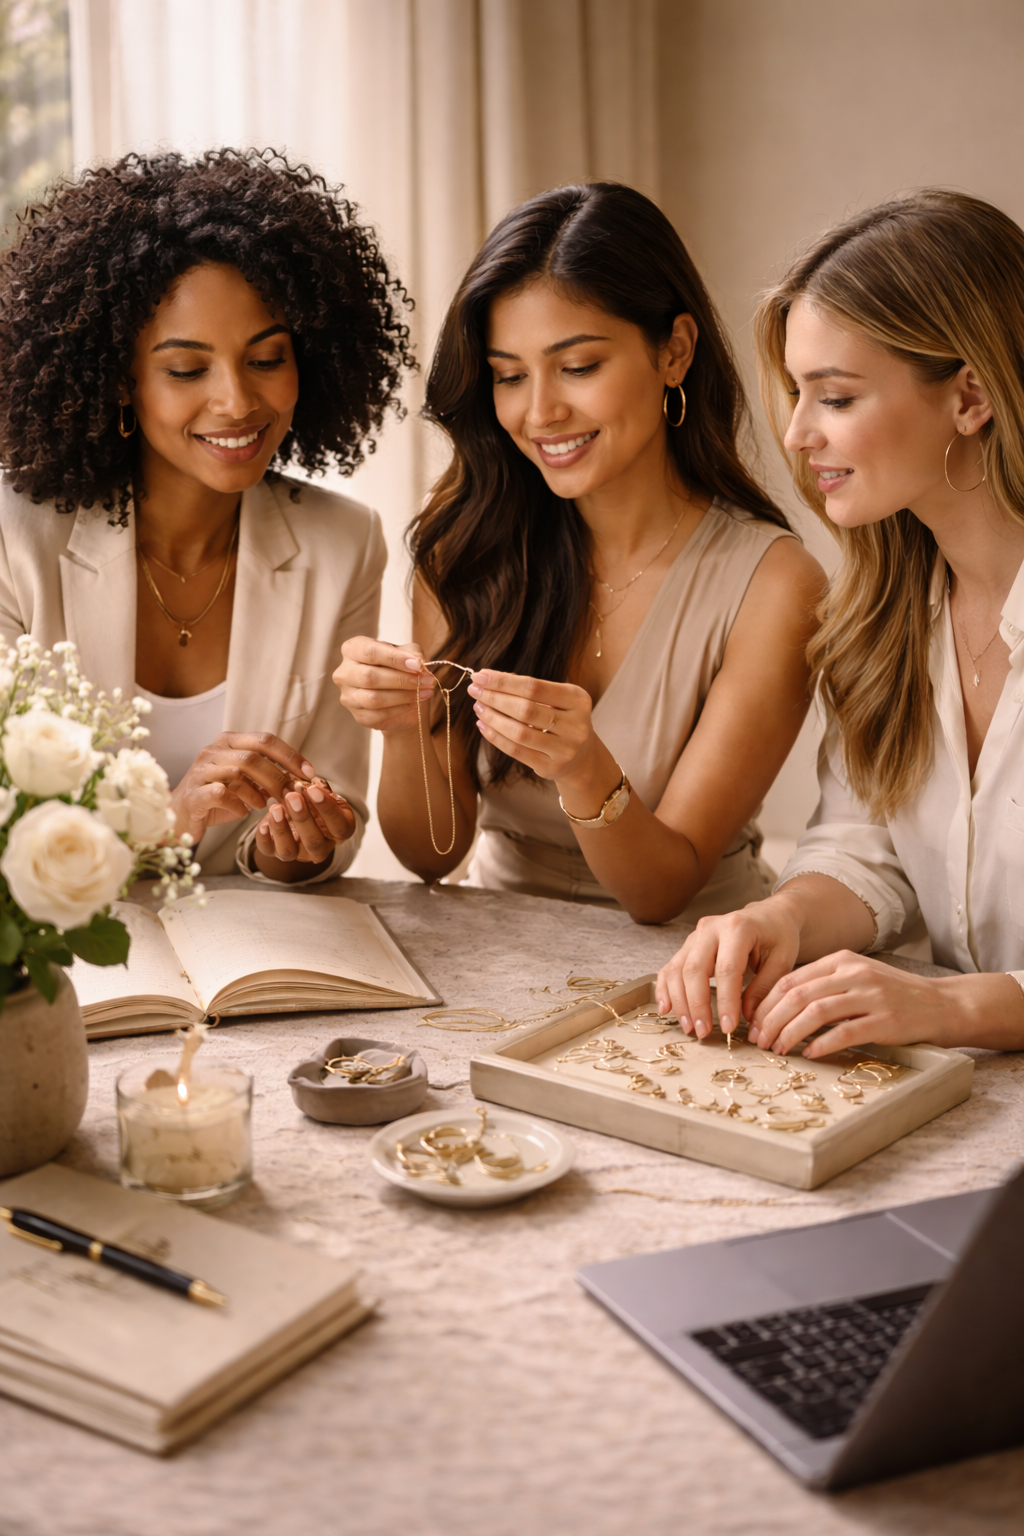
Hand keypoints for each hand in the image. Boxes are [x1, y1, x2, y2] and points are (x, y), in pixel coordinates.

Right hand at [172, 732, 324, 847]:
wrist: (180, 817)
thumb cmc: (217, 799)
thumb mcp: (246, 784)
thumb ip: (267, 777)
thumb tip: (300, 780)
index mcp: (229, 742)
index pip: (265, 740)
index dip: (290, 755)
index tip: (310, 773)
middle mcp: (213, 751)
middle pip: (253, 757)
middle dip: (279, 777)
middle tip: (293, 795)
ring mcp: (200, 771)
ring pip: (237, 773)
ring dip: (259, 792)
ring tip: (265, 805)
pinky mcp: (193, 793)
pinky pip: (220, 793)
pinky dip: (238, 804)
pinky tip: (243, 812)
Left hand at [254, 775, 355, 865]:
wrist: (300, 810)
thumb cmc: (315, 799)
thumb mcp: (322, 791)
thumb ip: (317, 788)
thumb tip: (308, 783)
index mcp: (339, 832)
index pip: (339, 827)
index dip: (326, 809)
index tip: (312, 790)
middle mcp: (321, 848)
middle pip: (314, 841)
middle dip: (302, 818)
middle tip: (292, 796)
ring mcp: (297, 853)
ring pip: (289, 851)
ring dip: (282, 829)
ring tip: (275, 808)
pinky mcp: (275, 852)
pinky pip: (268, 850)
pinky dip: (264, 838)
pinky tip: (263, 824)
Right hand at [334, 637, 433, 732]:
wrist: (401, 699)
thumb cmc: (401, 669)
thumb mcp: (409, 655)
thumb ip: (413, 654)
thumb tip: (418, 662)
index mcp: (353, 649)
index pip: (370, 651)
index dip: (394, 658)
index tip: (417, 664)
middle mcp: (344, 672)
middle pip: (370, 676)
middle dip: (402, 679)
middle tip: (427, 680)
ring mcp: (348, 696)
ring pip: (373, 698)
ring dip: (404, 695)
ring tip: (425, 692)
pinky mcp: (358, 716)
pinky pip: (378, 714)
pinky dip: (400, 709)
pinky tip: (415, 703)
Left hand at [466, 669, 594, 780]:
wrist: (582, 755)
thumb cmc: (563, 719)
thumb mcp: (556, 698)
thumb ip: (528, 688)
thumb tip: (490, 679)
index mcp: (578, 699)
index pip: (534, 687)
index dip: (503, 681)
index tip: (480, 675)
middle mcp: (575, 725)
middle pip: (525, 709)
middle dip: (494, 698)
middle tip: (474, 690)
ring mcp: (564, 749)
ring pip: (519, 732)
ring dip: (493, 718)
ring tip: (478, 707)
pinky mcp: (551, 766)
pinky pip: (516, 751)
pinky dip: (496, 737)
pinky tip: (483, 725)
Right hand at [656, 901, 801, 1041]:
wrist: (769, 915)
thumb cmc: (778, 937)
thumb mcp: (782, 961)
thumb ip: (764, 988)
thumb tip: (747, 1017)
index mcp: (738, 928)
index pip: (727, 969)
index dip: (726, 1001)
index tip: (728, 1027)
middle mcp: (711, 928)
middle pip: (694, 969)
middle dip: (696, 1004)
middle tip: (703, 1032)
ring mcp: (695, 935)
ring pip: (677, 970)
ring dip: (680, 1002)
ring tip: (690, 1028)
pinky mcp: (688, 945)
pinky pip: (670, 968)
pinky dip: (665, 989)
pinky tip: (666, 1009)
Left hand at [746, 952, 960, 1057]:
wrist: (942, 1005)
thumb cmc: (893, 996)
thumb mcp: (857, 979)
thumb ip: (824, 986)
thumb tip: (779, 1008)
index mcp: (841, 960)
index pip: (791, 979)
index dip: (766, 1002)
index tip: (752, 1023)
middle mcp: (854, 973)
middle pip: (798, 995)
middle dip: (771, 1020)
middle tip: (758, 1040)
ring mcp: (871, 996)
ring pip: (816, 1012)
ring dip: (789, 1033)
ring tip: (777, 1049)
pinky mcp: (885, 1020)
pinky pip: (844, 1032)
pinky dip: (821, 1044)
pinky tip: (808, 1054)